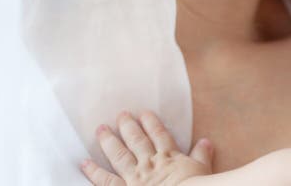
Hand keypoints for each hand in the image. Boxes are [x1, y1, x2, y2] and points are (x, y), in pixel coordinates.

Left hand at [81, 110, 212, 185]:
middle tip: (120, 114)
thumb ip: (202, 155)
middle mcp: (149, 163)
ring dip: (109, 141)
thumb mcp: (203, 169)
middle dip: (128, 127)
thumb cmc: (197, 185)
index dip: (151, 123)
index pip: (159, 135)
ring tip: (100, 129)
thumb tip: (206, 141)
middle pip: (137, 141)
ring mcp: (135, 177)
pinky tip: (84, 163)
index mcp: (169, 157)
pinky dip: (94, 172)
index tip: (144, 113)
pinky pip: (106, 180)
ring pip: (120, 155)